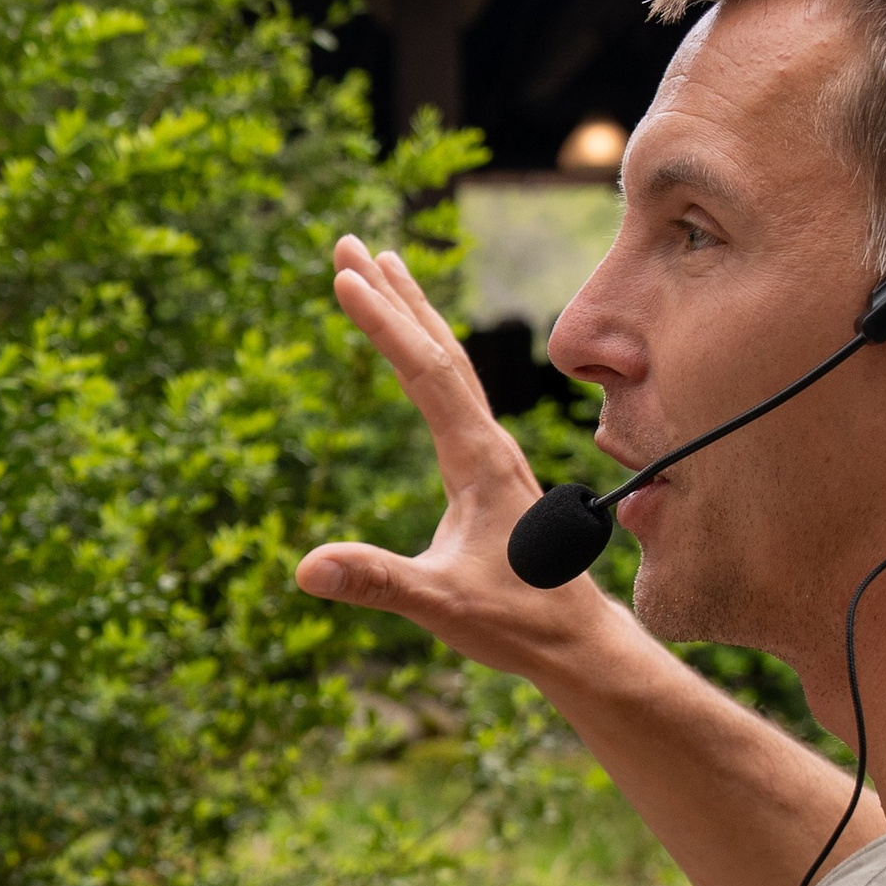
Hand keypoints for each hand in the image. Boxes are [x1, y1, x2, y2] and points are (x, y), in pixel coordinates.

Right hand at [295, 238, 621, 676]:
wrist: (578, 640)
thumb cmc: (519, 622)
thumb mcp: (442, 606)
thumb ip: (377, 582)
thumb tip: (307, 568)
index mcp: (479, 462)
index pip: (426, 374)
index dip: (385, 324)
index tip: (346, 276)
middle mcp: (488, 445)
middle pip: (439, 350)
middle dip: (393, 296)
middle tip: (348, 245)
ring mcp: (490, 454)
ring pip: (450, 365)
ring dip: (414, 315)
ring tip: (382, 270)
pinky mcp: (488, 470)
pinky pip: (454, 393)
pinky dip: (427, 356)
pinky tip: (415, 355)